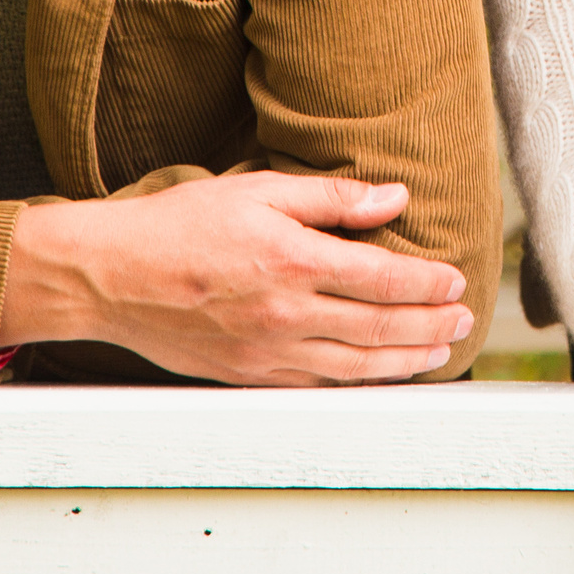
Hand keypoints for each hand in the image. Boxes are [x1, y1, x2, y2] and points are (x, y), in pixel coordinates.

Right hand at [0, 171, 473, 384]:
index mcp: (292, 260)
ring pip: (357, 365)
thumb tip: (393, 198)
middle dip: (430, 324)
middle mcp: (286, 313)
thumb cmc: (179, 225)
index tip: (455, 280)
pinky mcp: (249, 375)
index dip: (426, 282)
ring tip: (440, 350)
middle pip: (380, 327)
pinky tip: (380, 373)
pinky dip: (359, 381)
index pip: (382, 277)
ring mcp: (268, 351)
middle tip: (463, 319)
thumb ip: (331, 197)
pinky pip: (319, 385)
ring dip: (407, 360)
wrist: (111, 276)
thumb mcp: (258, 189)